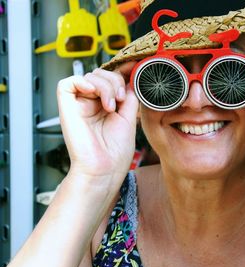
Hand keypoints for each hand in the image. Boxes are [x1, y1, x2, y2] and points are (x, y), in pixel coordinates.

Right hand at [57, 62, 138, 179]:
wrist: (105, 170)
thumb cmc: (116, 152)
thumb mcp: (129, 118)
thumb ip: (129, 97)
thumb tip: (130, 79)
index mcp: (105, 106)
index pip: (111, 79)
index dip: (122, 73)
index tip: (134, 74)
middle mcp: (91, 104)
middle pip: (101, 74)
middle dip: (115, 81)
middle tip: (121, 99)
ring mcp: (79, 105)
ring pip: (89, 76)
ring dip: (105, 85)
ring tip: (111, 105)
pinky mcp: (67, 108)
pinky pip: (67, 83)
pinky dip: (82, 82)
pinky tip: (95, 94)